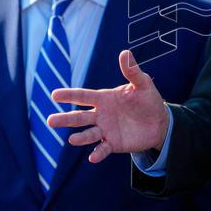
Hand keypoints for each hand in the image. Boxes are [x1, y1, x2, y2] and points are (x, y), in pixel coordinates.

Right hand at [48, 50, 169, 163]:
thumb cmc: (148, 100)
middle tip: (50, 121)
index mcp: (104, 98)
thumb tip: (125, 53)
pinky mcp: (113, 144)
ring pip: (88, 134)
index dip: (69, 95)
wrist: (159, 122)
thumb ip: (132, 72)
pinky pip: (103, 149)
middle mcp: (101, 114)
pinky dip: (97, 153)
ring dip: (80, 137)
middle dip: (65, 119)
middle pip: (79, 117)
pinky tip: (92, 157)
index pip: (83, 96)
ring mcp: (105, 130)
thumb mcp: (142, 84)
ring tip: (72, 140)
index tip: (54, 95)